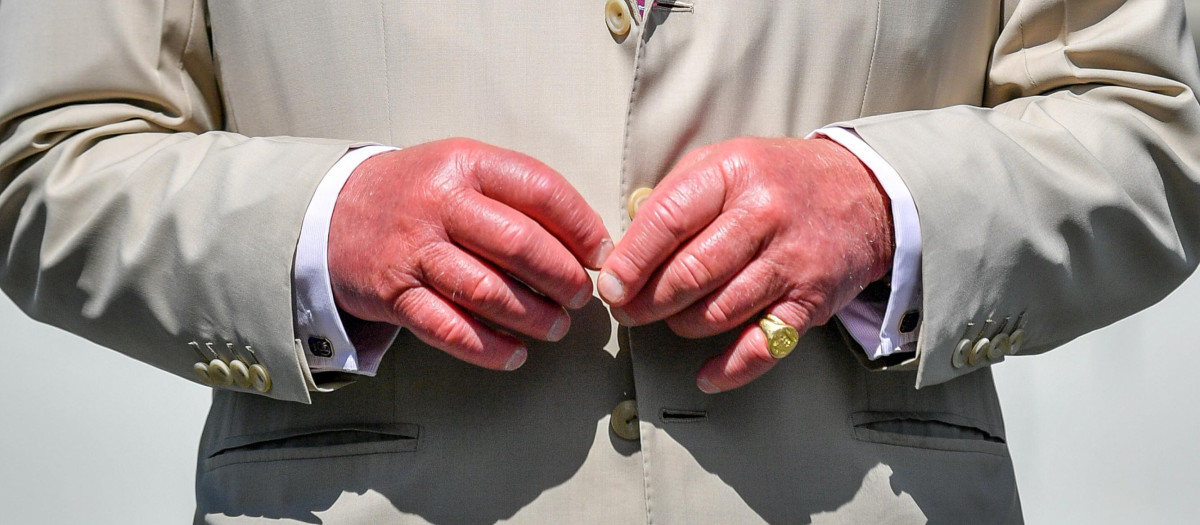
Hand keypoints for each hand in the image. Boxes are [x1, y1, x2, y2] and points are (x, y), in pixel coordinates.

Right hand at [328, 138, 611, 370]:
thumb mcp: (464, 168)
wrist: (333, 212)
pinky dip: (488, 348)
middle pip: (518, 244)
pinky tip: (514, 354)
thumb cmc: (418, 193)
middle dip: (562, 277)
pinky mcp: (394, 295)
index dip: (581, 226)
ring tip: (555, 326)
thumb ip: (519, 193)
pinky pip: (449, 329)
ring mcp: (413, 251)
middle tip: (580, 296)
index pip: (540, 190)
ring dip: (533, 316)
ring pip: (487, 291)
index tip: (601, 253)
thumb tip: (587, 237)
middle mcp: (438, 204)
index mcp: (465, 164)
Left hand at [597, 137, 892, 392]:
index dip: (631, 261)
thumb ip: (673, 200)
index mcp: (732, 174)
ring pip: (719, 311)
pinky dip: (730, 369)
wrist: (863, 193)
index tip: (610, 285)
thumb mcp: (723, 164)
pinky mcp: (811, 301)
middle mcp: (764, 215)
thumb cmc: (778, 181)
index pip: (668, 221)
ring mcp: (790, 260)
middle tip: (629, 311)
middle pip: (690, 273)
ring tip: (672, 319)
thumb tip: (624, 251)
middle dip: (648, 302)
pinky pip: (763, 346)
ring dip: (683, 325)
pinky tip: (706, 374)